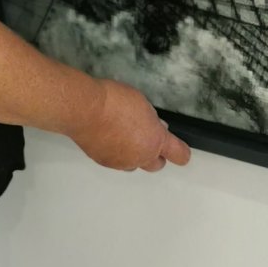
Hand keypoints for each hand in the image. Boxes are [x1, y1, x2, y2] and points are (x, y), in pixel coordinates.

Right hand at [73, 79, 191, 172]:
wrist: (86, 110)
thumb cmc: (115, 101)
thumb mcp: (141, 103)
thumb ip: (151, 119)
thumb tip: (155, 126)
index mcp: (155, 141)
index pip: (178, 154)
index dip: (181, 153)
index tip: (181, 151)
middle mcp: (140, 157)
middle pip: (156, 165)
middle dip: (155, 154)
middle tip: (147, 138)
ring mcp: (121, 162)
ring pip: (134, 164)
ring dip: (134, 154)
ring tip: (123, 134)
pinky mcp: (104, 162)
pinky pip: (116, 160)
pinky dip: (116, 152)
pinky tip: (108, 136)